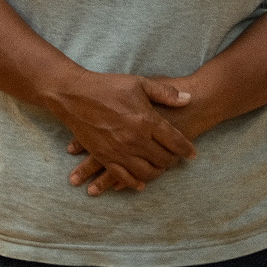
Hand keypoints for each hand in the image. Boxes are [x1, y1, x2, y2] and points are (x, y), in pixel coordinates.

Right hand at [45, 72, 195, 195]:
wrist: (74, 94)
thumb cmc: (108, 85)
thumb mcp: (138, 83)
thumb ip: (165, 93)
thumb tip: (188, 98)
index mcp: (146, 119)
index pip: (175, 141)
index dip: (187, 149)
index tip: (192, 154)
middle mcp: (135, 139)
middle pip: (163, 159)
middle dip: (173, 161)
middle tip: (175, 158)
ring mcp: (119, 150)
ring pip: (146, 172)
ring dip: (157, 173)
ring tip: (160, 168)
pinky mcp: (104, 157)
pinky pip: (123, 177)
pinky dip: (134, 183)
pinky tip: (141, 183)